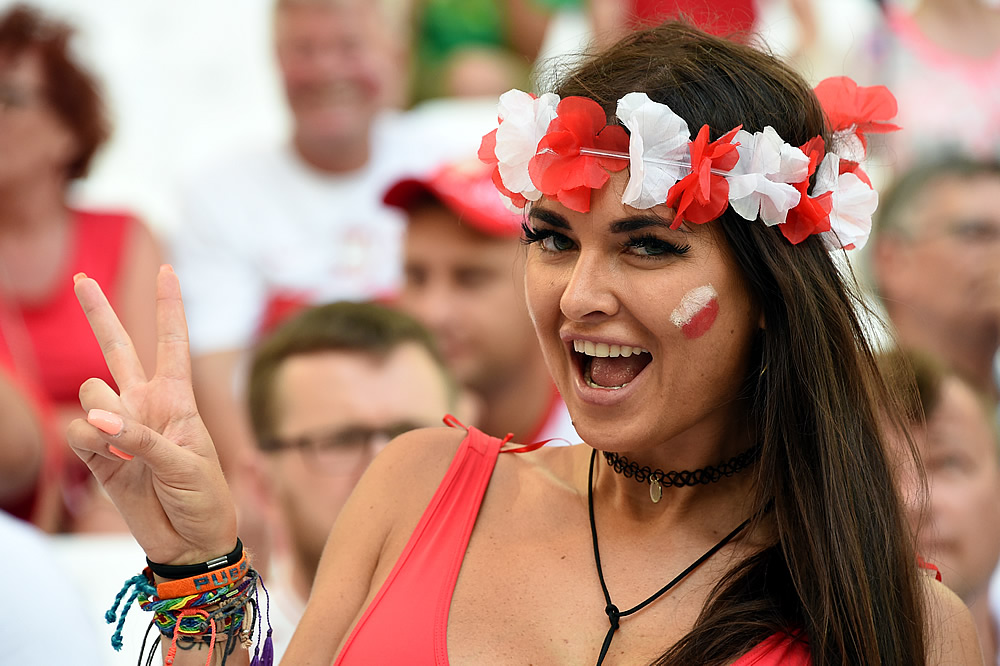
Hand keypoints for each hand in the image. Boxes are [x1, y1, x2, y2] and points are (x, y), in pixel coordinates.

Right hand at [66, 265, 236, 564]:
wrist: (191, 541)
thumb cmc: (204, 497)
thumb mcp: (186, 463)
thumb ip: (141, 438)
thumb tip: (95, 418)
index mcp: (178, 398)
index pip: (172, 343)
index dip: (169, 306)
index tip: (166, 269)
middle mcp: (145, 404)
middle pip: (118, 348)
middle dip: (99, 313)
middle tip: (80, 278)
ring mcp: (119, 427)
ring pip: (92, 393)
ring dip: (104, 413)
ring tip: (126, 444)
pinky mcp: (98, 455)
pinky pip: (78, 433)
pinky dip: (90, 441)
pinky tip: (109, 456)